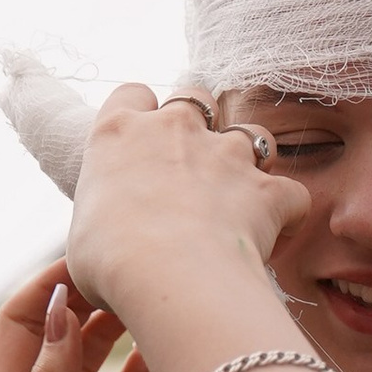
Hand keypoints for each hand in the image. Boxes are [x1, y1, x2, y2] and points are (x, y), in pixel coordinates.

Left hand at [0, 267, 154, 371]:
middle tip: (128, 275)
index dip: (49, 286)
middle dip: (86, 299)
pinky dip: (138, 370)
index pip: (21, 322)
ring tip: (147, 302)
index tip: (90, 262)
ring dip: (113, 329)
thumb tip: (61, 305)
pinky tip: (160, 352)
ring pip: (91, 361)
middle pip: (57, 334)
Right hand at [62, 83, 304, 343]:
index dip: (140, 115)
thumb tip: (108, 239)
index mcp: (119, 133)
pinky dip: (284, 211)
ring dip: (249, 159)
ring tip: (239, 197)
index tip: (142, 144)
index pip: (132, 95)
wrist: (169, 276)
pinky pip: (289, 192)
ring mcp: (226, 153)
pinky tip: (273, 235)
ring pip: (252, 133)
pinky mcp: (266, 189)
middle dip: (199, 121)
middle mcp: (175, 128)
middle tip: (192, 165)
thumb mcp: (82, 238)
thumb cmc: (111, 263)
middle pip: (194, 96)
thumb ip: (102, 219)